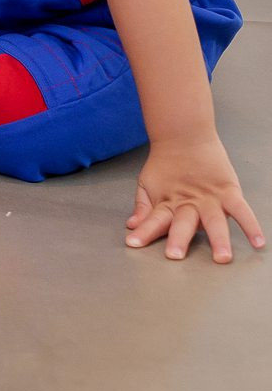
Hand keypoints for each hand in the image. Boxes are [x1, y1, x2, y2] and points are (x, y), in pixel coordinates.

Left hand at [126, 135, 265, 262]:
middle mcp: (189, 204)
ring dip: (218, 239)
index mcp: (168, 203)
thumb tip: (132, 226)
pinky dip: (250, 225)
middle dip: (178, 239)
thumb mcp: (147, 183)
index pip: (154, 220)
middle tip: (174, 255)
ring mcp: (209, 198)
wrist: (183, 134)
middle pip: (183, 224)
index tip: (132, 243)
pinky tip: (257, 241)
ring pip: (214, 221)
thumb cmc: (165, 163)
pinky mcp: (227, 191)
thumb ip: (142, 207)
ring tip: (222, 256)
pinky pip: (241, 210)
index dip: (144, 231)